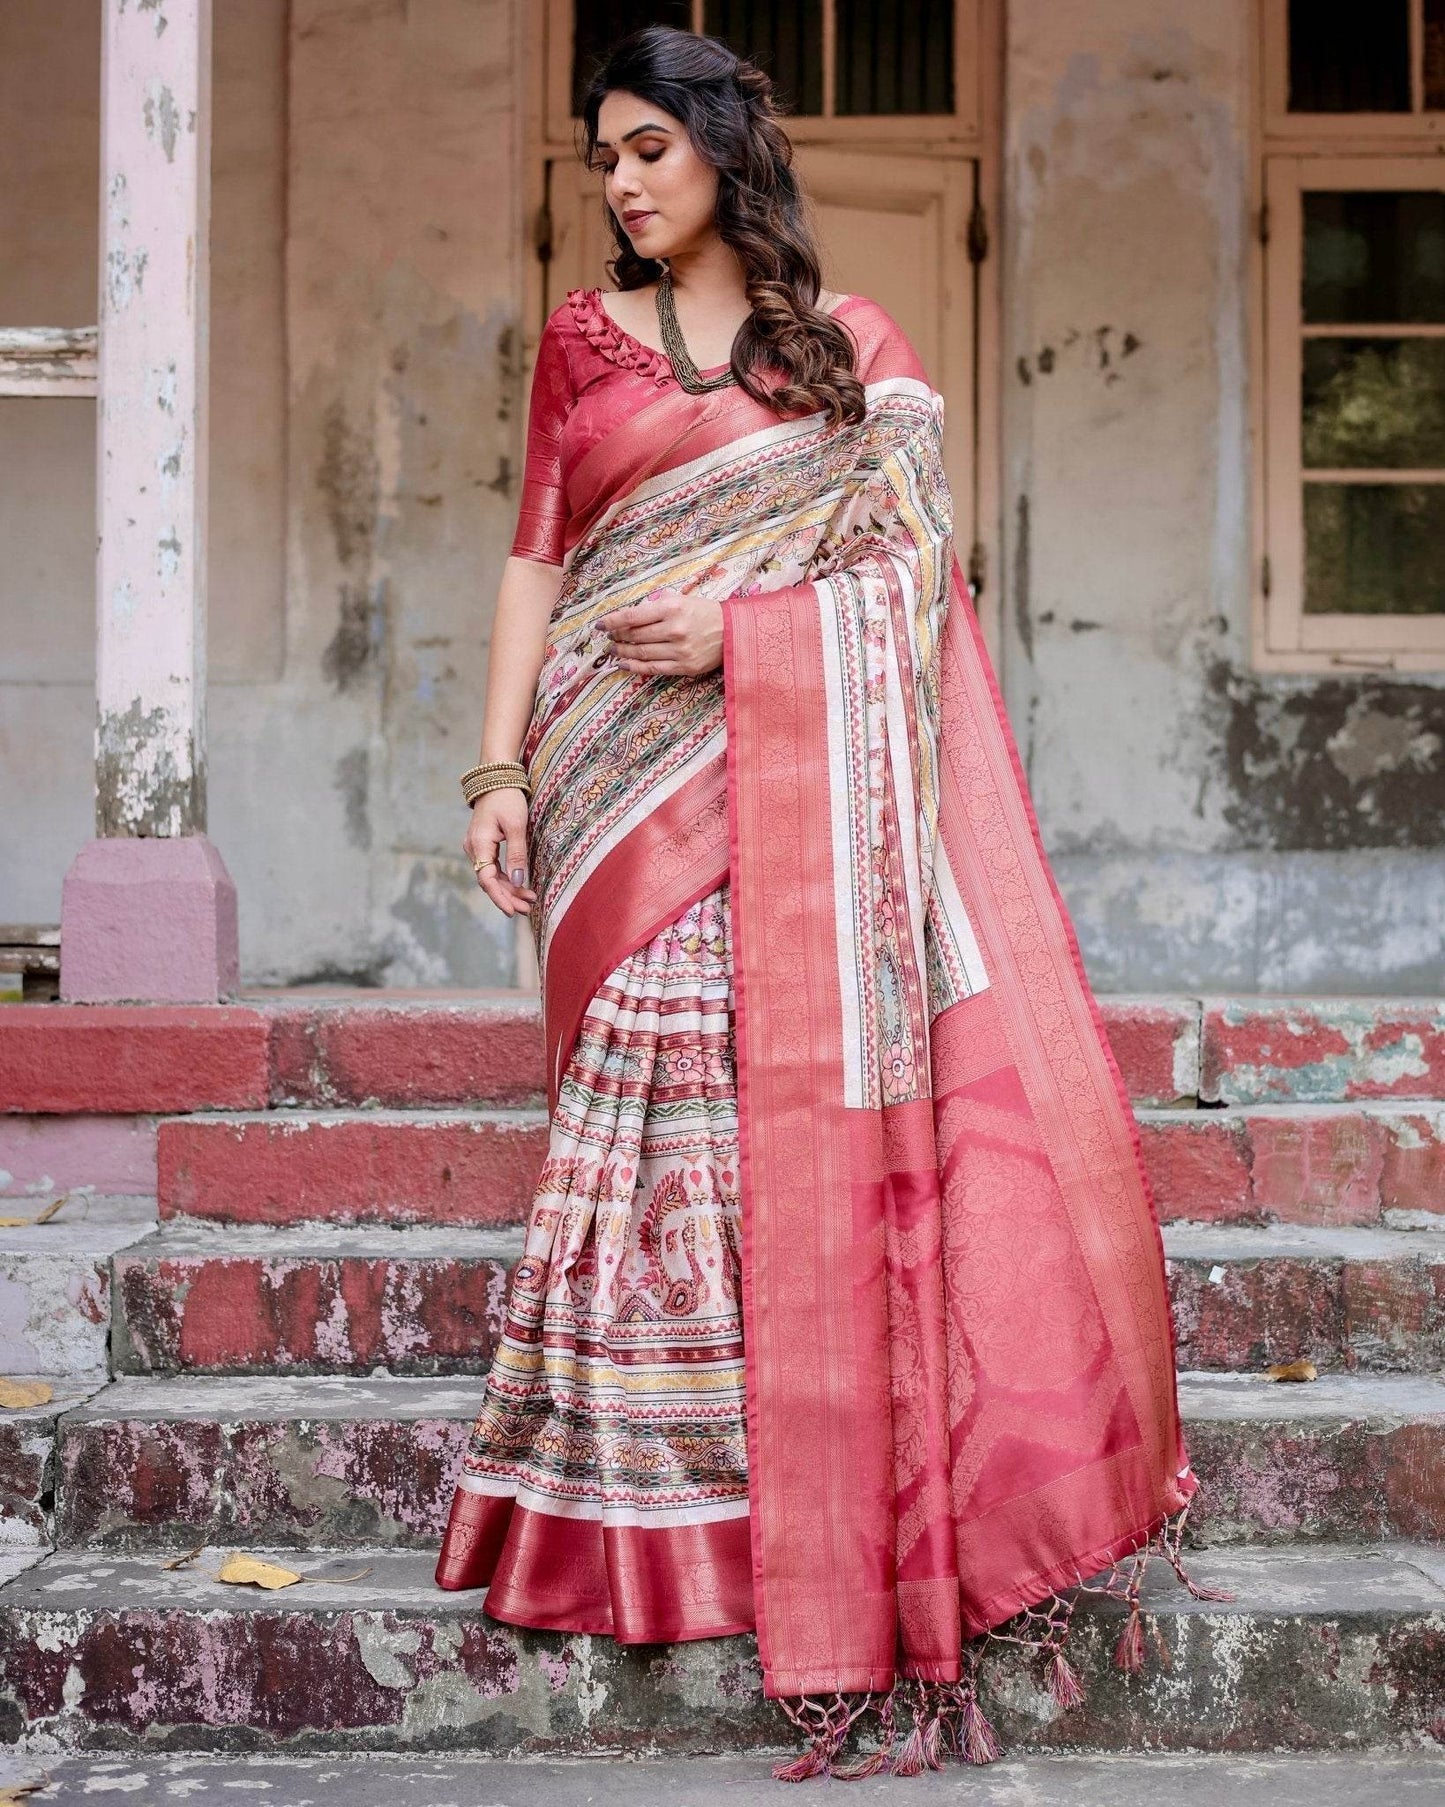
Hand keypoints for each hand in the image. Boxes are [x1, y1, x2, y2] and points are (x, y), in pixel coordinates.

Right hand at [463, 787, 536, 915]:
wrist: (497, 779)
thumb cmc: (508, 799)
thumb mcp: (517, 825)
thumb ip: (517, 854)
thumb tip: (518, 881)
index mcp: (479, 844)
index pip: (486, 879)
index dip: (499, 897)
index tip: (513, 910)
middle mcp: (473, 848)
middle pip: (488, 881)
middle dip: (508, 896)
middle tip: (527, 909)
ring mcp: (476, 847)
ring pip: (491, 876)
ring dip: (508, 889)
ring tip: (528, 901)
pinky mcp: (483, 846)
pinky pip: (492, 868)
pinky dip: (505, 879)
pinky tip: (519, 887)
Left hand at [599, 588, 722, 676]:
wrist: (733, 631)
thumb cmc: (704, 613)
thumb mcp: (682, 599)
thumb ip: (657, 604)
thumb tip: (631, 614)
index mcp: (672, 608)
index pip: (633, 616)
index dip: (613, 621)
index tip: (600, 626)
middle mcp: (674, 629)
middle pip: (635, 636)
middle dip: (617, 637)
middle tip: (609, 639)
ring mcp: (679, 650)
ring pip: (642, 653)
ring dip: (623, 653)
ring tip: (613, 651)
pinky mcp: (684, 667)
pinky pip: (653, 668)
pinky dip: (635, 667)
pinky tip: (624, 665)